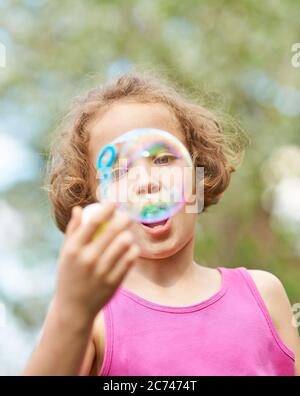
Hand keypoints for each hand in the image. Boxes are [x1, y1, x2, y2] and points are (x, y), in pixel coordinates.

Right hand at [54, 203, 139, 325]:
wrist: (73, 308)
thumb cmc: (69, 275)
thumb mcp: (65, 254)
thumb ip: (72, 230)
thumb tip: (79, 208)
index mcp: (74, 249)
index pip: (94, 221)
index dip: (107, 208)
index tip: (113, 203)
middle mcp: (88, 259)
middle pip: (113, 230)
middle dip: (123, 218)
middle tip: (126, 216)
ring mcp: (102, 271)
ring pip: (125, 243)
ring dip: (128, 235)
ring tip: (126, 235)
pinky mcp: (114, 282)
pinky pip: (130, 259)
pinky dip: (133, 251)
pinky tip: (130, 249)